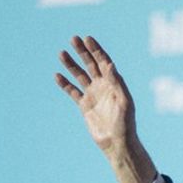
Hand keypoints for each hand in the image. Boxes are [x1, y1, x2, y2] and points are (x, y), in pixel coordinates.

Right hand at [55, 35, 156, 182]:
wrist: (117, 143)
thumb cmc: (125, 124)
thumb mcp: (124, 102)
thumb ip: (117, 82)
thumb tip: (110, 64)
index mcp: (114, 83)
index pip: (104, 62)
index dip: (96, 50)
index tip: (87, 39)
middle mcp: (103, 86)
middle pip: (91, 64)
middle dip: (83, 51)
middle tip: (73, 38)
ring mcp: (93, 95)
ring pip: (80, 75)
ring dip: (71, 64)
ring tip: (61, 52)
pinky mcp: (84, 106)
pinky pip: (72, 91)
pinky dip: (65, 83)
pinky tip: (57, 75)